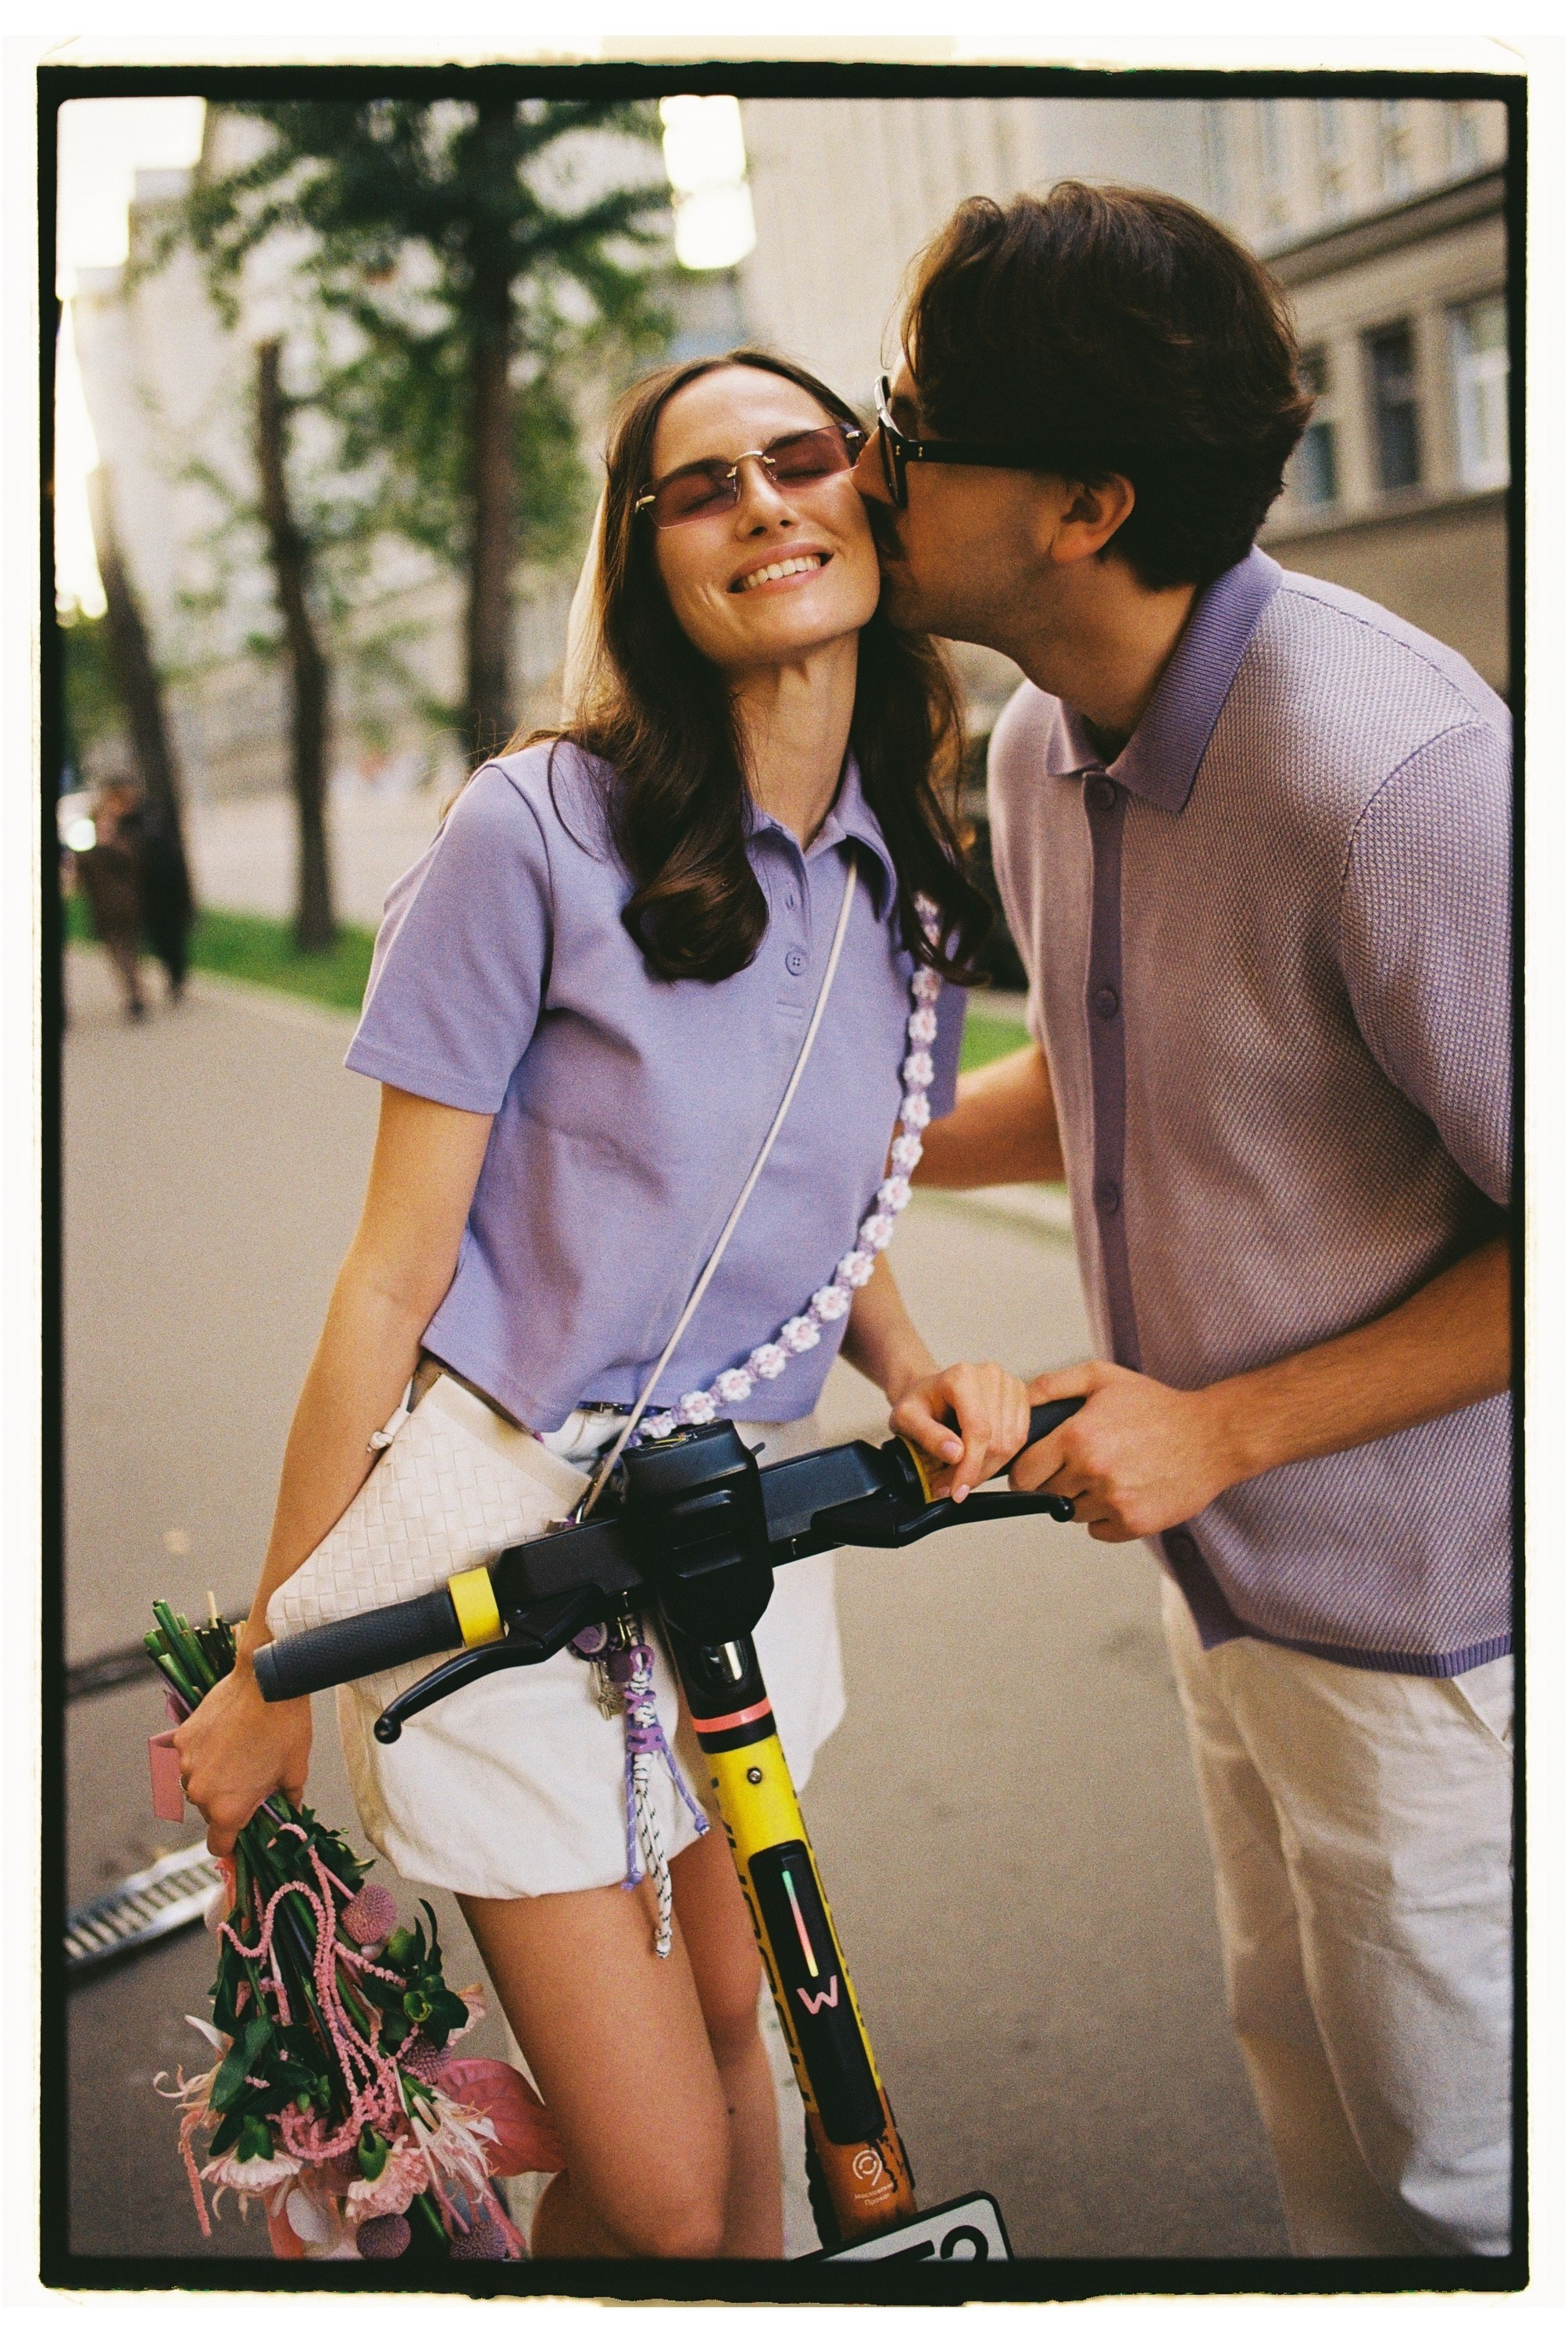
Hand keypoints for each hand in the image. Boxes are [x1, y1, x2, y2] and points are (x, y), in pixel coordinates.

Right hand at [171, 1650, 311, 1858]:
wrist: (268, 1682)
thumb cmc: (286, 1727)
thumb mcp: (295, 1772)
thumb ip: (287, 1802)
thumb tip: (287, 1813)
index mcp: (228, 1809)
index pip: (218, 1845)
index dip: (232, 1844)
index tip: (241, 1834)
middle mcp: (200, 1792)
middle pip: (209, 1812)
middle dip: (227, 1802)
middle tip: (250, 1780)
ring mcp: (187, 1764)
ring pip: (197, 1783)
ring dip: (213, 1776)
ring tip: (239, 1753)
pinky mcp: (181, 1738)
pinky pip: (189, 1755)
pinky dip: (203, 1751)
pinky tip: (225, 1735)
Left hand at [888, 1360, 1032, 1501]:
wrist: (929, 1390)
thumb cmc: (918, 1403)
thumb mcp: (906, 1419)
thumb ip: (928, 1436)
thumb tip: (956, 1454)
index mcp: (962, 1377)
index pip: (978, 1431)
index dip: (970, 1467)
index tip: (957, 1492)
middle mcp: (991, 1376)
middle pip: (997, 1440)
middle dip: (975, 1472)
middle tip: (953, 1487)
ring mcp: (1009, 1384)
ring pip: (1010, 1443)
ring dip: (988, 1468)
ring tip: (963, 1474)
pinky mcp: (1020, 1396)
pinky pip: (1019, 1438)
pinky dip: (1001, 1457)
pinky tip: (980, 1460)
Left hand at [1010, 1360, 1236, 1540]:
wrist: (1211, 1436)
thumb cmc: (1157, 1406)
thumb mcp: (1102, 1378)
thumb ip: (1053, 1386)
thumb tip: (1019, 1403)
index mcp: (1077, 1436)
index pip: (1024, 1473)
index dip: (1027, 1471)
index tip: (1038, 1467)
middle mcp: (1092, 1471)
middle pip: (1047, 1495)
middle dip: (1057, 1481)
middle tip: (1084, 1464)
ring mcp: (1113, 1500)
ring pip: (1072, 1514)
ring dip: (1083, 1499)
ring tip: (1111, 1474)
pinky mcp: (1134, 1523)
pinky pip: (1098, 1530)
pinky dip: (1105, 1517)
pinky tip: (1125, 1492)